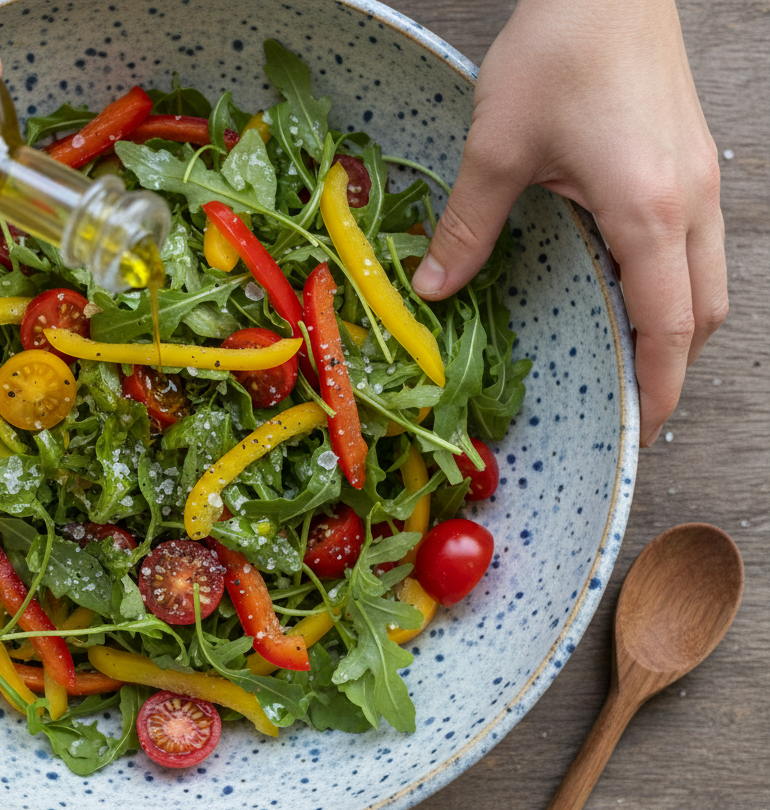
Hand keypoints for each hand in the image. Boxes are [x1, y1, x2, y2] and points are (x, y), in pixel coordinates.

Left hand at [411, 0, 725, 446]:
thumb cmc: (561, 49)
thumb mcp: (496, 148)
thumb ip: (467, 228)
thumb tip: (432, 288)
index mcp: (648, 208)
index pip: (670, 324)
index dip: (660, 386)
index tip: (642, 429)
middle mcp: (691, 201)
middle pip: (703, 312)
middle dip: (674, 366)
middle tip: (632, 402)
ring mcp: (702, 179)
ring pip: (709, 280)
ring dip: (678, 325)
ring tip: (632, 356)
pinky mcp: (692, 161)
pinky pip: (700, 245)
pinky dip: (675, 283)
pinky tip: (631, 284)